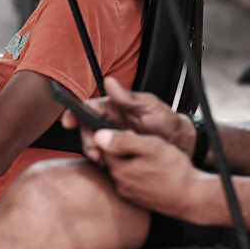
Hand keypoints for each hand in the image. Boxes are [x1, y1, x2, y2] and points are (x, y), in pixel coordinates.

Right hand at [61, 77, 193, 154]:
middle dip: (86, 140)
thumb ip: (128, 97)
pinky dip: (105, 164)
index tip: (68, 122)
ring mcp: (113, 140)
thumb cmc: (166, 121)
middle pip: (87, 130)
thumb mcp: (150, 106)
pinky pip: (105, 160)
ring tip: (104, 160)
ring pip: (94, 146)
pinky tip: (112, 167)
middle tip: (94, 151)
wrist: (181, 144)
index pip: (88, 108)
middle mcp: (110, 123)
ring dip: (95, 153)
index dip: (74, 113)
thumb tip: (109, 81)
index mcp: (113, 108)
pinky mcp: (118, 156)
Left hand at [85, 128, 204, 218]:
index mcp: (119, 170)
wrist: (193, 197)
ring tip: (154, 160)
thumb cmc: (175, 170)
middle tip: (147, 147)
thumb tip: (98, 135)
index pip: (105, 147)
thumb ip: (122, 141)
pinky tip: (156, 172)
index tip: (135, 135)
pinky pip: (134, 182)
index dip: (119, 137)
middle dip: (126, 150)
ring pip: (125, 171)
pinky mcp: (139, 200)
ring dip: (134, 162)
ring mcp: (129, 194)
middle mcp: (120, 185)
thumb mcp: (150, 147)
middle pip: (114, 160)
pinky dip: (141, 175)